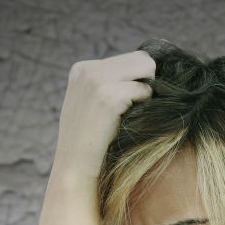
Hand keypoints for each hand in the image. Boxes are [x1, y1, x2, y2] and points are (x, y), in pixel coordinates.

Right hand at [53, 50, 154, 179]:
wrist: (75, 166)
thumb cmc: (90, 141)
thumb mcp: (91, 103)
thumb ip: (109, 83)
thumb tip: (149, 67)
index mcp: (82, 68)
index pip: (128, 59)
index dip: (135, 81)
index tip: (121, 105)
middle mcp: (88, 69)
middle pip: (141, 58)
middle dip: (147, 81)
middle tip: (134, 107)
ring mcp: (97, 80)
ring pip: (147, 67)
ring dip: (146, 92)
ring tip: (129, 113)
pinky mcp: (109, 96)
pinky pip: (145, 90)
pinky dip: (143, 105)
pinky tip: (125, 121)